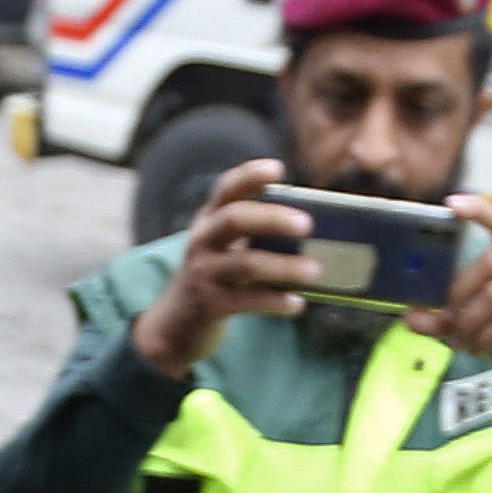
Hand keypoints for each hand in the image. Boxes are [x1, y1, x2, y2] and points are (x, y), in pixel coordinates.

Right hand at [126, 155, 320, 375]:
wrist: (176, 323)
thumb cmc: (215, 276)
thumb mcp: (223, 247)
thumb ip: (254, 233)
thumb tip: (307, 226)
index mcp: (209, 220)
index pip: (226, 189)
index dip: (249, 176)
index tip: (277, 169)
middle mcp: (202, 241)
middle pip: (235, 219)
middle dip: (272, 218)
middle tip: (308, 225)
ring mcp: (204, 273)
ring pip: (246, 264)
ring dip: (284, 266)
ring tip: (315, 271)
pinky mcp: (210, 305)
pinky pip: (247, 300)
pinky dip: (275, 301)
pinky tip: (297, 304)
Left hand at [419, 195, 491, 408]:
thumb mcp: (475, 323)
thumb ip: (444, 318)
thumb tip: (409, 316)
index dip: (479, 211)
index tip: (452, 204)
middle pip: (490, 263)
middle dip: (461, 293)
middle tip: (449, 318)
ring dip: (470, 322)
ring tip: (463, 340)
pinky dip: (485, 338)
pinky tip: (479, 348)